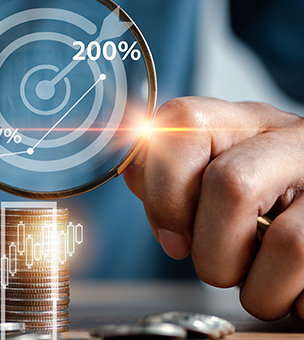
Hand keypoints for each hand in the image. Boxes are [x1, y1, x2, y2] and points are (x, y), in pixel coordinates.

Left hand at [123, 97, 303, 320]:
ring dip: (258, 288)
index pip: (182, 124)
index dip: (163, 188)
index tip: (170, 237)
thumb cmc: (268, 200)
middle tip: (218, 266)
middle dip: (210, 248)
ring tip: (262, 283)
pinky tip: (294, 289)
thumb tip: (137, 178)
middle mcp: (294, 141)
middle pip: (229, 185)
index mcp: (246, 122)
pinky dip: (295, 302)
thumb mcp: (221, 171)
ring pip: (288, 243)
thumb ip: (173, 175)